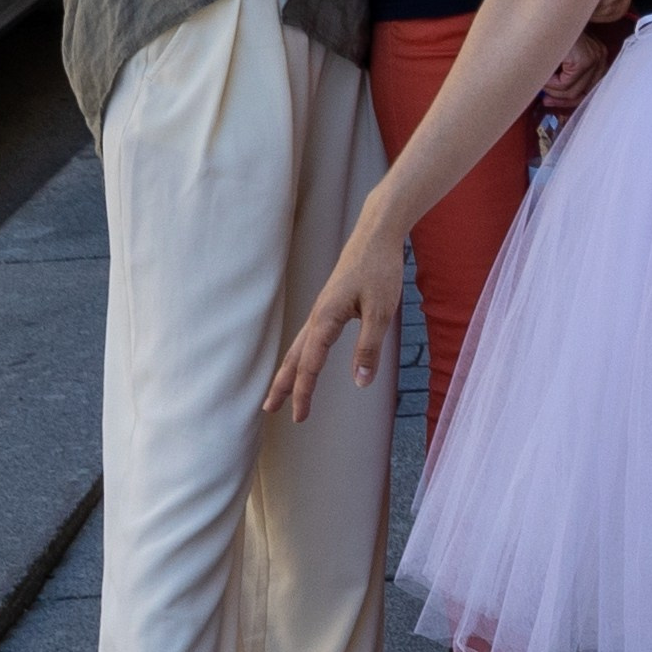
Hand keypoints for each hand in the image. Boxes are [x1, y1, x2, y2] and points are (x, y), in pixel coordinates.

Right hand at [267, 208, 404, 422]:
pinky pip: (309, 336)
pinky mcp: (328, 304)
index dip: (305, 392)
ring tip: (279, 392)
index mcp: (326, 318)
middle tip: (269, 410)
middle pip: (295, 357)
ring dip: (289, 371)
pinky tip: (306, 360)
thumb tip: (360, 382)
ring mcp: (321, 309)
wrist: (376, 234)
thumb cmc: (380, 270)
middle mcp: (317, 315)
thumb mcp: (382, 312)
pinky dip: (301, 354)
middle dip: (283, 385)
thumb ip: (369, 347)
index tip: (299, 417)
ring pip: (299, 346)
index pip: (311, 364)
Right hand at [541, 29, 611, 113]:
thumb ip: (565, 75)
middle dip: (561, 100)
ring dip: (552, 89)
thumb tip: (557, 98)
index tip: (552, 101)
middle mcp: (600, 57)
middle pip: (583, 93)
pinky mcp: (584, 60)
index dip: (569, 100)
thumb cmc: (548, 31)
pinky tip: (544, 71)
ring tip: (541, 77)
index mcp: (597, 55)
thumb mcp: (560, 56)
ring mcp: (594, 58)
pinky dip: (550, 83)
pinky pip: (565, 85)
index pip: (589, 89)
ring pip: (572, 91)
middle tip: (545, 100)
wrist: (544, 14)